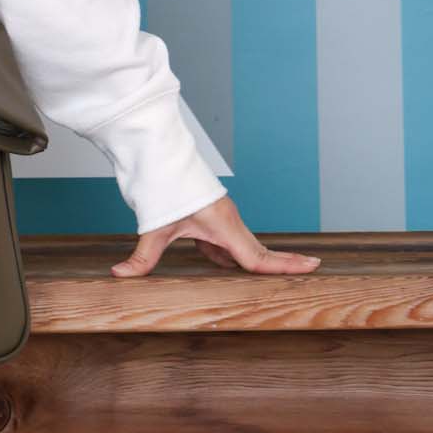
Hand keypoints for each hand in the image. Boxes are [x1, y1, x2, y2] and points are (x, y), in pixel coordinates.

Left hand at [111, 193, 321, 277]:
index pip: (257, 256)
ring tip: (283, 273)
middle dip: (282, 263)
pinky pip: (226, 244)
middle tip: (313, 269)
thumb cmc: (162, 188)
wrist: (157, 156)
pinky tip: (219, 264)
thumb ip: (141, 257)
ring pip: (241, 249)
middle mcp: (229, 223)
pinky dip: (227, 257)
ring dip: (252, 264)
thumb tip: (119, 276)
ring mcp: (223, 220)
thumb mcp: (154, 227)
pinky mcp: (213, 219)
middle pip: (258, 253)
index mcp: (223, 226)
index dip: (284, 266)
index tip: (313, 266)